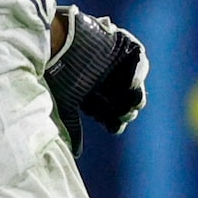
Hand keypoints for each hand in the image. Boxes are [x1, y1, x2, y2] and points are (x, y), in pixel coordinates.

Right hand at [44, 4, 147, 146]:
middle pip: (123, 99)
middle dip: (126, 111)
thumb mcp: (66, 103)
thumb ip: (73, 127)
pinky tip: (131, 86)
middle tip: (124, 117)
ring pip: (133, 84)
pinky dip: (138, 74)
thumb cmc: (58, 73)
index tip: (113, 128)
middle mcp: (103, 75)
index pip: (108, 109)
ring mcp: (114, 60)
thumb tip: (76, 154)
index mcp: (90, 89)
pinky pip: (139, 61)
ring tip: (130, 105)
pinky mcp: (122, 45)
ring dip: (134, 97)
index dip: (113, 120)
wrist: (58, 43)